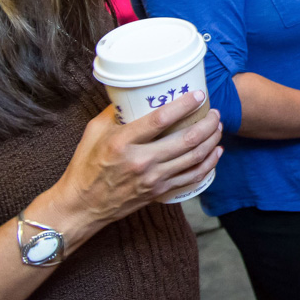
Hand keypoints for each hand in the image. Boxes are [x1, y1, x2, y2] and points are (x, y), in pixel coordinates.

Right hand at [47, 91, 222, 236]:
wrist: (81, 206)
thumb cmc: (86, 166)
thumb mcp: (94, 132)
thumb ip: (114, 111)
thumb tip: (134, 92)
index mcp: (123, 142)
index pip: (160, 119)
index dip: (184, 105)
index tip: (199, 95)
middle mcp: (141, 161)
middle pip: (187, 140)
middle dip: (207, 123)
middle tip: (214, 112)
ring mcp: (153, 179)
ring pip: (194, 158)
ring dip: (212, 140)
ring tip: (217, 127)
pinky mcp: (159, 192)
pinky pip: (192, 177)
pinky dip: (209, 164)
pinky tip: (216, 152)